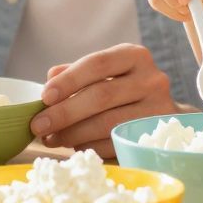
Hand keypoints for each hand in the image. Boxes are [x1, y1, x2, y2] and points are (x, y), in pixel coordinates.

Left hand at [32, 44, 178, 156]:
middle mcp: (151, 80)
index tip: (44, 97)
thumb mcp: (105, 74)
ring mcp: (157, 110)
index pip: (97, 63)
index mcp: (135, 56)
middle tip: (38, 126)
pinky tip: (74, 146)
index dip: (68, 81)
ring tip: (52, 139)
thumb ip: (77, 73)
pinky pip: (115, 144)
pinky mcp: (154, 137)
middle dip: (65, 113)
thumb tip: (50, 78)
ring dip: (73, 134)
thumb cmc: (125, 91)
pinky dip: (89, 147)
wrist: (163, 116)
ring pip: (108, 124)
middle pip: (101, 96)